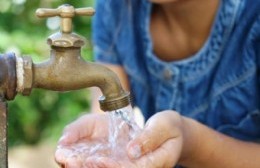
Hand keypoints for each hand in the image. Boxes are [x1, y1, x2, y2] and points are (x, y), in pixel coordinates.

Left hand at [55, 111, 184, 167]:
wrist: (168, 130)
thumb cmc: (168, 128)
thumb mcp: (164, 127)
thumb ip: (150, 138)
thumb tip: (132, 151)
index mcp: (151, 164)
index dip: (113, 167)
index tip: (96, 160)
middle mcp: (136, 167)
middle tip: (71, 161)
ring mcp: (125, 163)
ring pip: (104, 167)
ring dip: (83, 164)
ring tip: (65, 156)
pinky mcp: (117, 157)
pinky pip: (99, 160)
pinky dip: (83, 156)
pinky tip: (69, 151)